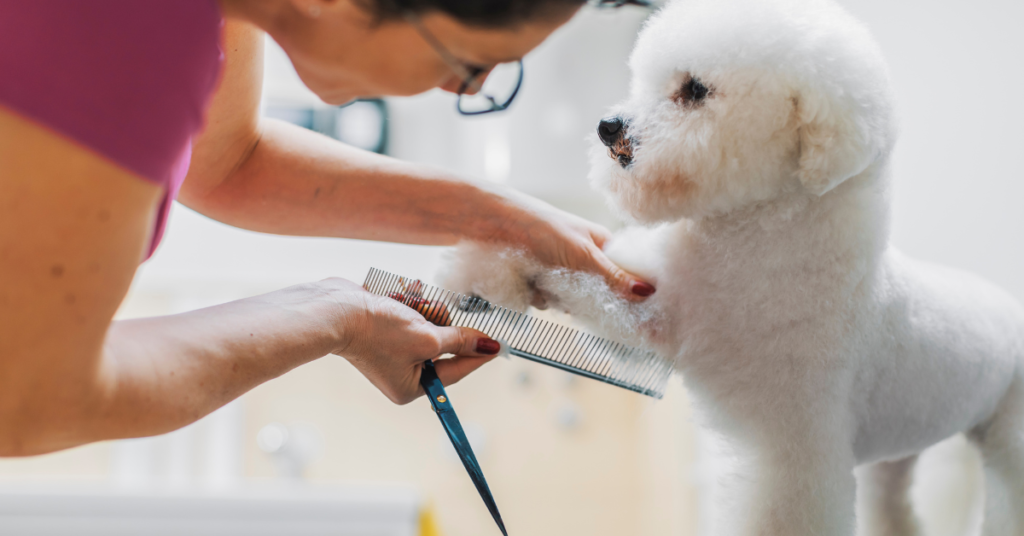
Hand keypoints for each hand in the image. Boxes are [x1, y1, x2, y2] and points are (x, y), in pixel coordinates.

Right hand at [324, 278, 500, 404]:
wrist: (337, 309)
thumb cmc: (378, 331)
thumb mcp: (427, 338)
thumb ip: (460, 341)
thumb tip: (489, 346)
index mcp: (411, 387)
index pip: (457, 370)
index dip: (479, 354)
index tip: (499, 343)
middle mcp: (401, 371)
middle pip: (443, 344)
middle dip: (438, 323)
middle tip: (428, 314)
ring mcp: (392, 349)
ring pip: (428, 324)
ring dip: (422, 310)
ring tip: (408, 304)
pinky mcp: (385, 328)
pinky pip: (411, 313)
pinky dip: (408, 303)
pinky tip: (400, 294)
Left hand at [492, 194, 655, 302]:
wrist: (491, 224)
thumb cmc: (540, 227)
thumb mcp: (582, 254)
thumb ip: (613, 277)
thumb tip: (648, 292)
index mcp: (602, 244)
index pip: (629, 275)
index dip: (634, 295)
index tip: (640, 318)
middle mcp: (584, 258)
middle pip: (601, 294)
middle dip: (589, 301)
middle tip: (577, 296)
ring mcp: (561, 270)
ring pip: (572, 302)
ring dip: (559, 300)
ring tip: (545, 283)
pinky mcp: (539, 281)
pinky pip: (548, 302)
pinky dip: (540, 298)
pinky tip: (531, 287)